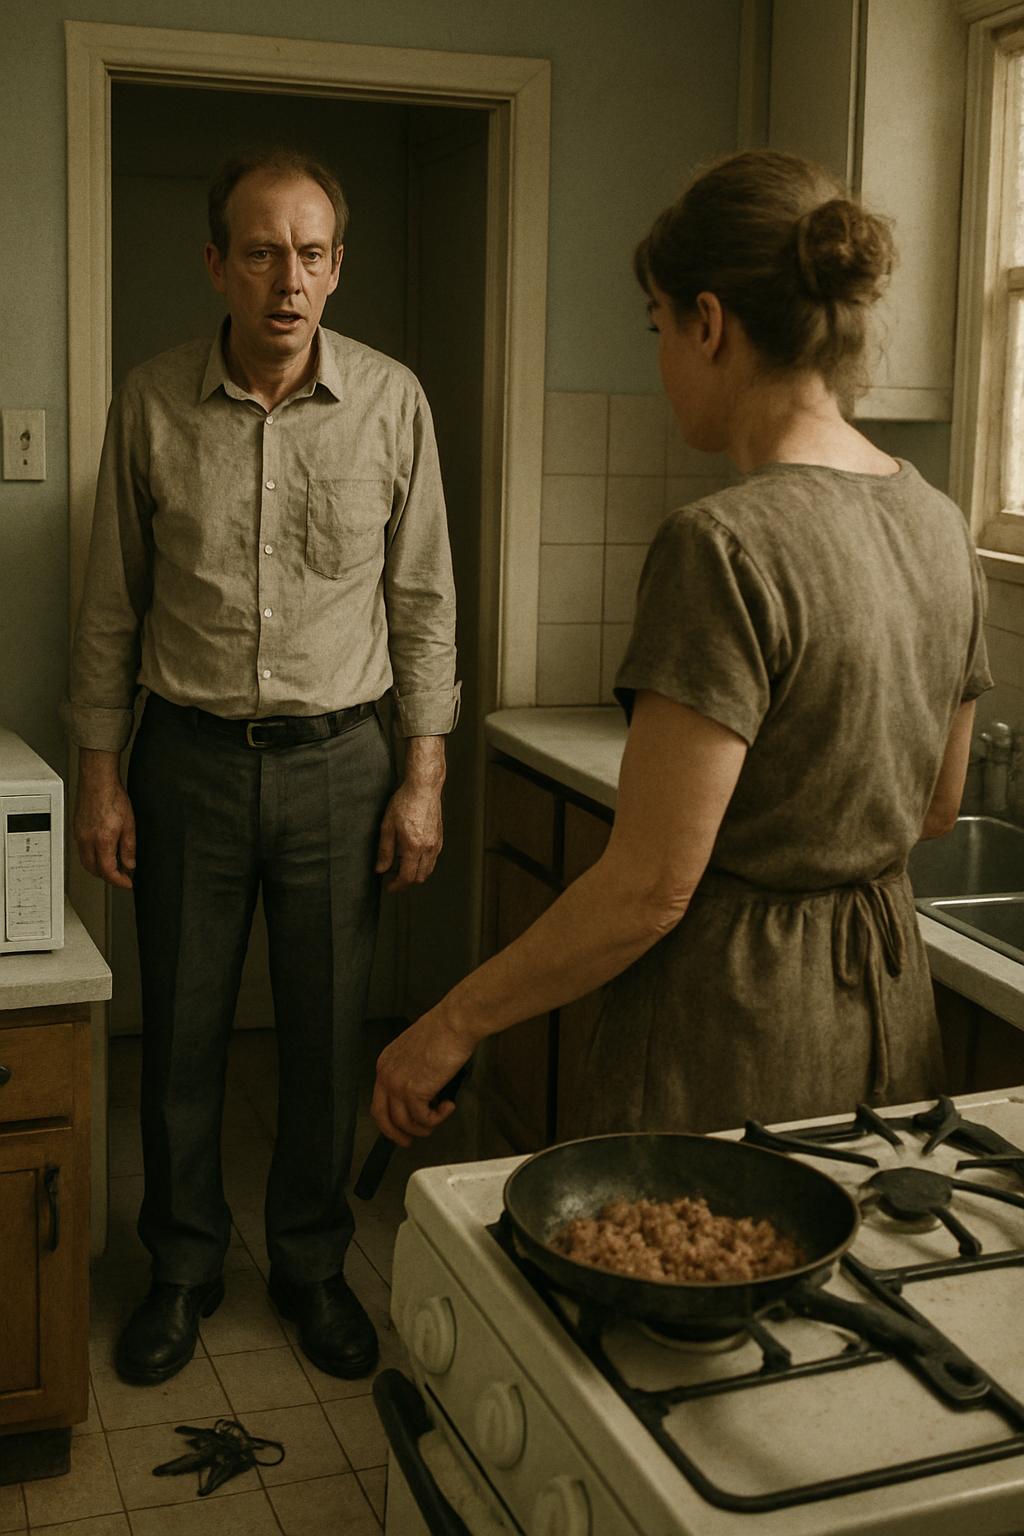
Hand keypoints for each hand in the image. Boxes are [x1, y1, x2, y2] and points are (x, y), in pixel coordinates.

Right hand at [74, 750, 135, 889]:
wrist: (97, 781)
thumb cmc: (113, 797)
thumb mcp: (129, 825)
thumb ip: (129, 848)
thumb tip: (129, 864)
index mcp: (102, 841)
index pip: (108, 871)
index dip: (119, 881)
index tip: (127, 882)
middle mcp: (87, 841)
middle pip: (94, 870)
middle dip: (108, 877)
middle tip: (122, 876)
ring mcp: (79, 836)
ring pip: (86, 862)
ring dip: (99, 868)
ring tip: (113, 865)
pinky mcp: (76, 830)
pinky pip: (82, 851)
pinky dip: (92, 857)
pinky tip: (102, 851)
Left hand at [372, 1010, 474, 1146]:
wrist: (454, 1023)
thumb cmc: (444, 1031)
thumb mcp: (418, 1052)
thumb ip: (413, 1072)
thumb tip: (423, 1093)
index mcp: (385, 1063)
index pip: (379, 1100)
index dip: (389, 1118)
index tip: (400, 1126)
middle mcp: (386, 1074)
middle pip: (382, 1116)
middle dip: (396, 1134)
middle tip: (408, 1141)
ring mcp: (398, 1083)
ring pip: (403, 1122)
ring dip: (423, 1127)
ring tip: (439, 1117)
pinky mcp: (414, 1091)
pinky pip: (423, 1119)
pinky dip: (437, 1118)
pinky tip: (448, 1106)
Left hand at [375, 781, 442, 891]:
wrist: (423, 788)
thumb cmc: (404, 803)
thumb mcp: (387, 826)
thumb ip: (384, 851)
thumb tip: (380, 869)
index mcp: (413, 847)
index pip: (407, 877)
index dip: (397, 886)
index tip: (389, 887)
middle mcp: (428, 848)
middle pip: (420, 877)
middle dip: (407, 883)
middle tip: (394, 880)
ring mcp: (436, 844)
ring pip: (428, 870)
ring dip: (416, 874)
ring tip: (402, 868)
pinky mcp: (440, 839)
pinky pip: (433, 859)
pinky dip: (423, 864)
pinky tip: (412, 856)